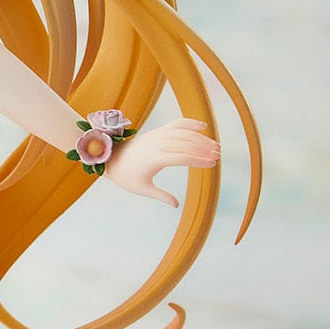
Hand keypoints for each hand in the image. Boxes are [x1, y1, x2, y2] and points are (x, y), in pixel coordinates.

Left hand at [102, 117, 218, 207]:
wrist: (111, 158)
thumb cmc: (126, 176)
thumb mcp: (142, 189)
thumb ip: (160, 196)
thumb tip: (176, 205)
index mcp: (154, 159)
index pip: (182, 157)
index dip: (198, 160)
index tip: (212, 164)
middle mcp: (156, 144)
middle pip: (185, 144)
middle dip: (203, 149)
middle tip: (218, 155)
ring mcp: (157, 135)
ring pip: (183, 133)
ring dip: (201, 138)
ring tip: (215, 146)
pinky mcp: (157, 131)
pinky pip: (175, 124)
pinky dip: (189, 123)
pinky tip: (203, 126)